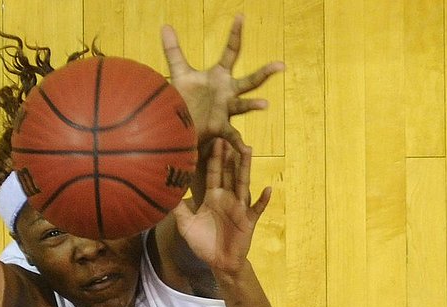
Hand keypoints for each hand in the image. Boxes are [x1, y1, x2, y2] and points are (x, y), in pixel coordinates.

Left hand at [162, 14, 283, 152]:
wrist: (182, 121)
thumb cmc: (186, 97)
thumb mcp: (180, 72)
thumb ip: (173, 50)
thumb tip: (165, 26)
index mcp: (220, 76)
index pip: (231, 51)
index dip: (235, 34)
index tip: (240, 16)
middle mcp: (227, 91)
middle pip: (249, 81)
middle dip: (265, 73)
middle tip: (280, 65)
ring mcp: (226, 109)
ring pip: (243, 105)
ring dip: (253, 105)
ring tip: (264, 104)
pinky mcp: (220, 126)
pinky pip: (232, 136)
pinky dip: (239, 144)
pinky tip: (246, 151)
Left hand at [172, 139, 269, 274]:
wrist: (219, 262)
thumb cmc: (203, 243)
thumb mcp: (186, 225)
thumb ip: (177, 208)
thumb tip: (164, 192)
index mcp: (213, 196)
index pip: (213, 172)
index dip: (212, 157)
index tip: (211, 139)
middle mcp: (227, 198)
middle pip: (229, 172)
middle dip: (228, 155)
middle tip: (228, 134)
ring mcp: (239, 207)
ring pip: (244, 183)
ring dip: (246, 168)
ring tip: (249, 150)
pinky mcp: (248, 219)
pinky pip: (257, 208)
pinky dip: (263, 200)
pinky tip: (268, 189)